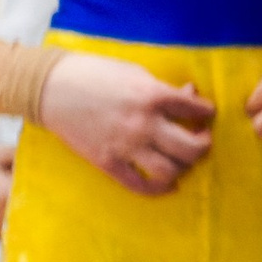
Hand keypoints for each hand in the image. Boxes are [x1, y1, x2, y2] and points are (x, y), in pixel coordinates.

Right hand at [35, 51, 214, 194]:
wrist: (53, 89)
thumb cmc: (97, 74)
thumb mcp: (137, 73)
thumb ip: (164, 89)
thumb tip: (189, 96)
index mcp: (154, 95)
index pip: (197, 110)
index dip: (207, 112)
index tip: (205, 114)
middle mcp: (144, 124)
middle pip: (191, 148)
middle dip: (203, 145)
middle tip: (200, 139)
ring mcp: (125, 146)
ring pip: (170, 170)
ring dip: (183, 167)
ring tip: (182, 159)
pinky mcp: (108, 163)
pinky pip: (140, 185)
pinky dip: (158, 188)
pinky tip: (167, 183)